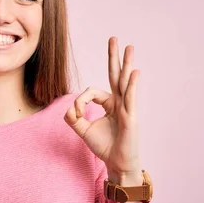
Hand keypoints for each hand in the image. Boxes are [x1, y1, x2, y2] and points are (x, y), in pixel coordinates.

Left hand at [64, 36, 141, 185]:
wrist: (117, 163)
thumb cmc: (105, 147)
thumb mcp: (84, 130)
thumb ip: (74, 118)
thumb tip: (69, 109)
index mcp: (109, 104)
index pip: (92, 92)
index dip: (80, 100)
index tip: (76, 114)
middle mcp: (119, 102)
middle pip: (115, 75)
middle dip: (114, 57)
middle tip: (114, 38)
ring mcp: (127, 108)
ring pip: (125, 82)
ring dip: (126, 64)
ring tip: (129, 47)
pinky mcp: (131, 117)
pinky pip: (130, 98)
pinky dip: (131, 85)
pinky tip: (134, 72)